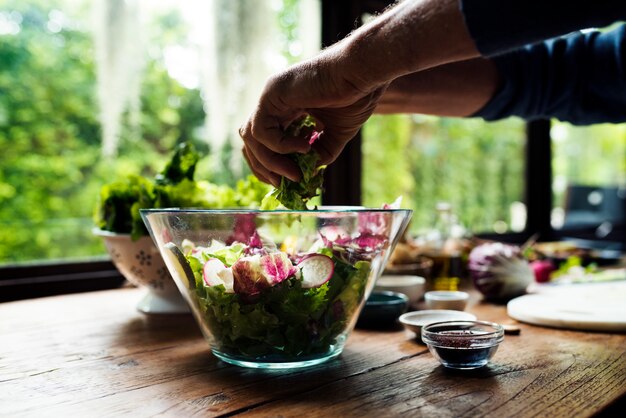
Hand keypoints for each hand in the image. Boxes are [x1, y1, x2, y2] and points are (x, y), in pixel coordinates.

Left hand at [239, 53, 386, 186]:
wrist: (362, 74)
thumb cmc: (355, 96)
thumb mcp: (336, 134)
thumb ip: (320, 154)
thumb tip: (308, 176)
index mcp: (285, 108)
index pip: (262, 142)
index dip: (270, 165)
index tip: (288, 182)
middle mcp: (273, 101)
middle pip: (250, 141)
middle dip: (264, 168)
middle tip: (284, 185)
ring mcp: (270, 95)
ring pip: (250, 137)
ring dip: (269, 163)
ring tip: (295, 174)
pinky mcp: (272, 93)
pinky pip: (261, 130)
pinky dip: (279, 147)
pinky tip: (303, 148)